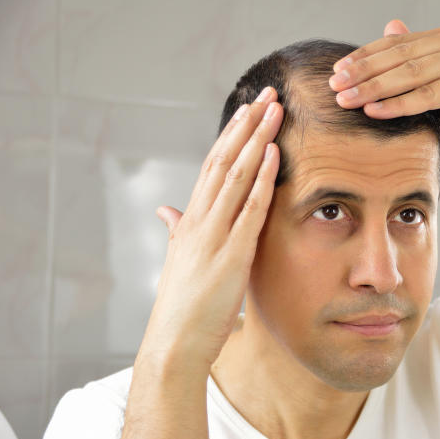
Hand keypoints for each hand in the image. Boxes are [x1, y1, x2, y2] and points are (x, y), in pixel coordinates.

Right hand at [138, 87, 282, 371]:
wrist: (174, 344)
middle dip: (247, 124)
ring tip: (274, 109)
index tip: (249, 109)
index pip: (213, 165)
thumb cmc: (183, 308)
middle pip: (224, 159)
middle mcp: (199, 220)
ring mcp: (213, 235)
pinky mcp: (229, 254)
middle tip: (268, 93)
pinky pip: (248, 208)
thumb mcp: (180, 260)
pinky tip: (274, 154)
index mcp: (191, 221)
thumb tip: (165, 208)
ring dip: (257, 139)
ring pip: (235, 175)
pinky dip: (261, 179)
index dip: (232, 135)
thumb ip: (176, 230)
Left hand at [328, 20, 439, 163]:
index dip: (367, 56)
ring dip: (373, 88)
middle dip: (363, 71)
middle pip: (401, 55)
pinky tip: (373, 111)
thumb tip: (387, 30)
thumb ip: (419, 66)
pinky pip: (427, 94)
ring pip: (410, 73)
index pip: (401, 43)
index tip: (338, 71)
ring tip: (345, 100)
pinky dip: (397, 104)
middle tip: (334, 85)